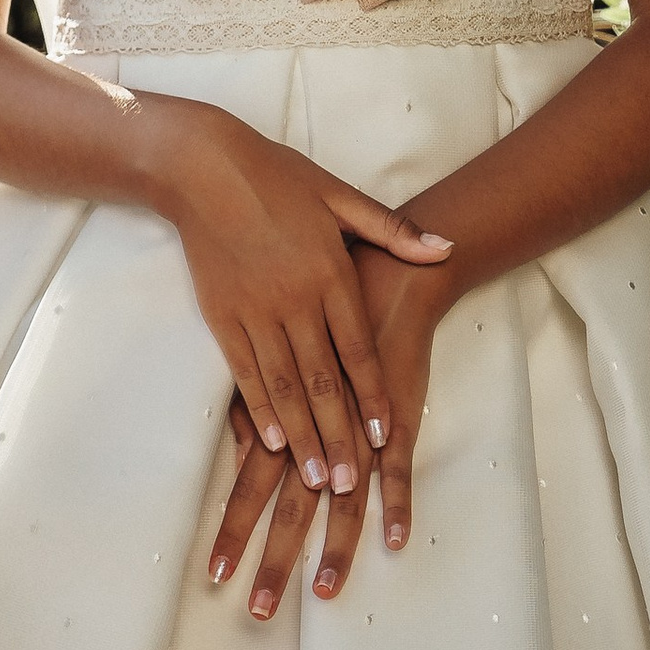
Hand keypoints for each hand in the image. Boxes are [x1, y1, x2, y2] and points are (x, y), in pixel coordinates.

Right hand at [143, 99, 448, 507]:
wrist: (203, 166)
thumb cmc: (276, 177)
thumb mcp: (339, 195)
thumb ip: (393, 230)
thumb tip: (445, 248)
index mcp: (330, 271)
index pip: (357, 348)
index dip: (370, 396)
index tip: (382, 437)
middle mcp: (295, 298)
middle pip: (321, 380)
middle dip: (337, 435)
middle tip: (349, 483)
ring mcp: (255, 310)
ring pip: (283, 385)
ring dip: (301, 435)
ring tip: (314, 477)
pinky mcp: (222, 315)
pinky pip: (243, 372)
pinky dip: (257, 409)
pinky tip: (268, 442)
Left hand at [206, 230, 455, 617]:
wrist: (379, 272)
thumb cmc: (316, 310)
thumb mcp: (275, 354)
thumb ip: (255, 400)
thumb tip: (238, 446)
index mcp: (280, 418)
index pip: (248, 487)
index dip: (232, 531)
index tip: (215, 576)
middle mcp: (314, 430)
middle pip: (288, 508)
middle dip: (271, 560)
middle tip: (257, 612)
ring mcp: (359, 428)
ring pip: (343, 502)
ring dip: (333, 550)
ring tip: (321, 594)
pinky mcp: (399, 417)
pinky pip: (400, 469)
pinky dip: (398, 505)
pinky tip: (396, 543)